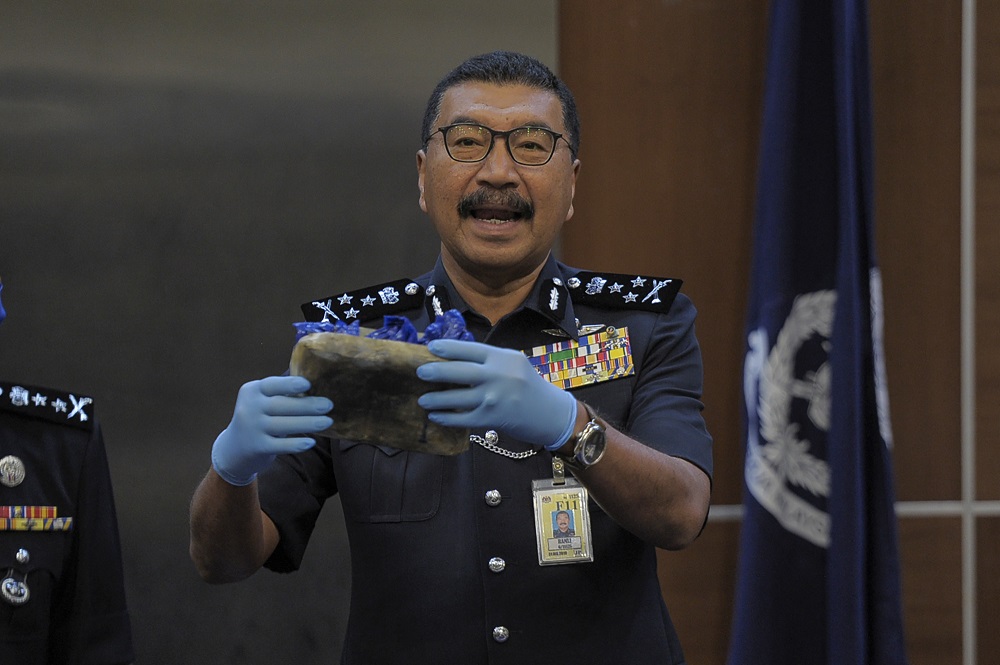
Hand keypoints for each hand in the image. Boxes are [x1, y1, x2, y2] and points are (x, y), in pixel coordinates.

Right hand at [211, 376, 332, 485]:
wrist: (235, 448)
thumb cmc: (260, 417)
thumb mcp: (264, 401)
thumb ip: (282, 393)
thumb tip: (318, 386)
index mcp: (252, 390)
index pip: (272, 384)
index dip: (290, 384)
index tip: (308, 384)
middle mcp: (249, 408)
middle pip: (282, 405)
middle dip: (307, 405)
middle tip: (329, 405)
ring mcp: (252, 428)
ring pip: (284, 425)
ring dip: (308, 423)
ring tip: (328, 421)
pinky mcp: (256, 447)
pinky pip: (280, 445)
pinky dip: (296, 444)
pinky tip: (311, 442)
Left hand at [416, 339, 576, 449]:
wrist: (550, 413)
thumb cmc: (528, 385)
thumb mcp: (513, 364)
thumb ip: (488, 360)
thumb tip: (453, 358)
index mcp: (503, 357)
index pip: (470, 349)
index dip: (448, 348)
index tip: (431, 347)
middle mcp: (498, 375)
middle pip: (459, 371)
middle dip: (436, 371)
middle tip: (419, 372)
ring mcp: (494, 398)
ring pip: (457, 398)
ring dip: (436, 399)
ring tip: (422, 399)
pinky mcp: (491, 419)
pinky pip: (462, 418)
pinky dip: (446, 417)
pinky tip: (435, 416)